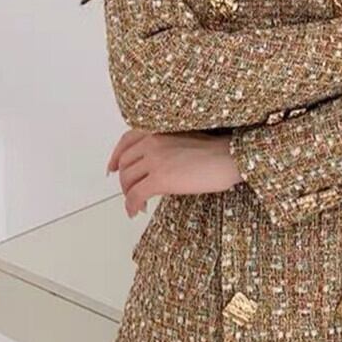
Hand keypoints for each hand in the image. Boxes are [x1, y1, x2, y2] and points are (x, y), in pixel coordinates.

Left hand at [106, 128, 241, 217]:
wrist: (229, 158)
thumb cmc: (217, 152)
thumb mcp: (185, 141)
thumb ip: (166, 148)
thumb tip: (156, 169)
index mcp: (158, 130)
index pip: (126, 141)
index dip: (115, 156)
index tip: (112, 168)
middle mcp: (152, 142)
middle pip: (124, 164)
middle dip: (124, 181)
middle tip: (130, 193)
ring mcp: (154, 160)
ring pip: (127, 180)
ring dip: (128, 195)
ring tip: (137, 204)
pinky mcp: (160, 178)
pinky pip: (136, 194)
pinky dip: (131, 205)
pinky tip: (136, 211)